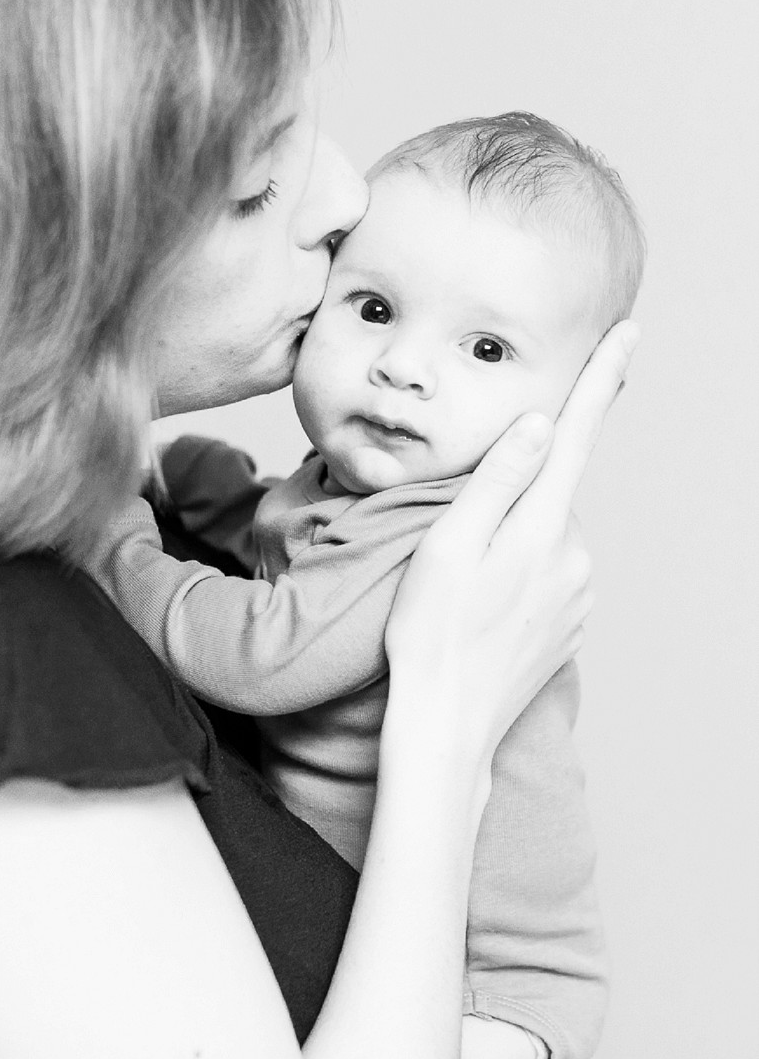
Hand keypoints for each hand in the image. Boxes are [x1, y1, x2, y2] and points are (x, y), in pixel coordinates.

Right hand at [385, 320, 638, 762]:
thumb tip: (540, 423)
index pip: (578, 436)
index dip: (602, 379)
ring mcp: (578, 593)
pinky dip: (522, 574)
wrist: (447, 725)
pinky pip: (550, 573)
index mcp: (541, 528)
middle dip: (514, 494)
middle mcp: (574, 556)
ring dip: (513, 539)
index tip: (628, 333)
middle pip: (550, 490)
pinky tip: (485, 607)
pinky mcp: (572, 621)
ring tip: (464, 586)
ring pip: (546, 534)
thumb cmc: (429, 635)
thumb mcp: (446, 546)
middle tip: (458, 541)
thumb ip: (496, 480)